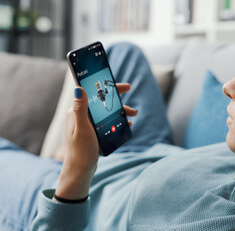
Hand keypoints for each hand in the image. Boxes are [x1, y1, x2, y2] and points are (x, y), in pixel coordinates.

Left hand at [53, 83, 136, 201]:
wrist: (79, 171)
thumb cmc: (80, 151)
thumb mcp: (82, 129)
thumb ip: (80, 109)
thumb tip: (78, 88)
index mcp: (77, 112)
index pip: (92, 93)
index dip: (107, 86)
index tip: (122, 85)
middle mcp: (81, 116)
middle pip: (101, 101)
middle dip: (116, 97)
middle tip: (129, 91)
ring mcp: (87, 125)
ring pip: (106, 112)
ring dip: (119, 111)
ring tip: (133, 115)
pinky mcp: (92, 133)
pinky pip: (107, 122)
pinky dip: (117, 121)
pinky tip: (126, 124)